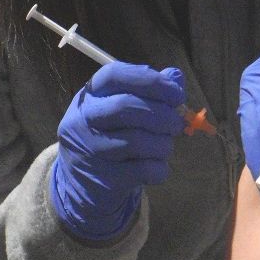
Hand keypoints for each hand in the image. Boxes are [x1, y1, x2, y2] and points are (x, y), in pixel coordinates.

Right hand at [51, 61, 186, 242]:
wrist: (83, 184)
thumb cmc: (112, 136)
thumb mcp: (124, 108)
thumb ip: (151, 90)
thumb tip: (175, 77)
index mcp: (89, 95)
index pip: (114, 75)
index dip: (150, 80)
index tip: (176, 92)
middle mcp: (82, 120)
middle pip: (124, 106)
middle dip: (161, 114)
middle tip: (177, 123)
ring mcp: (89, 151)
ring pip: (136, 141)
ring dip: (163, 143)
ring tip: (164, 146)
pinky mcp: (102, 179)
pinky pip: (143, 169)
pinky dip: (160, 168)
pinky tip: (157, 166)